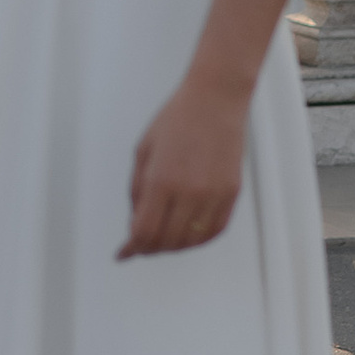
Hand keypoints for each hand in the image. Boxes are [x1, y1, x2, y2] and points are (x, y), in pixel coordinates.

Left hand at [119, 76, 246, 259]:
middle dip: (149, 249)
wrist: (215, 101)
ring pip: (192, 240)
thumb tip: (135, 221)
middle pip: (167, 241)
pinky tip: (187, 237)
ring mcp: (213, 194)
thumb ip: (137, 190)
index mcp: (162, 180)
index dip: (131, 248)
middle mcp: (189, 192)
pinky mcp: (231, 193)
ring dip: (173, 247)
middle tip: (139, 247)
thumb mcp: (142, 152)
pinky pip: (215, 230)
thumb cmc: (176, 120)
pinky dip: (199, 240)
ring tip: (161, 242)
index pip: (144, 231)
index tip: (123, 253)